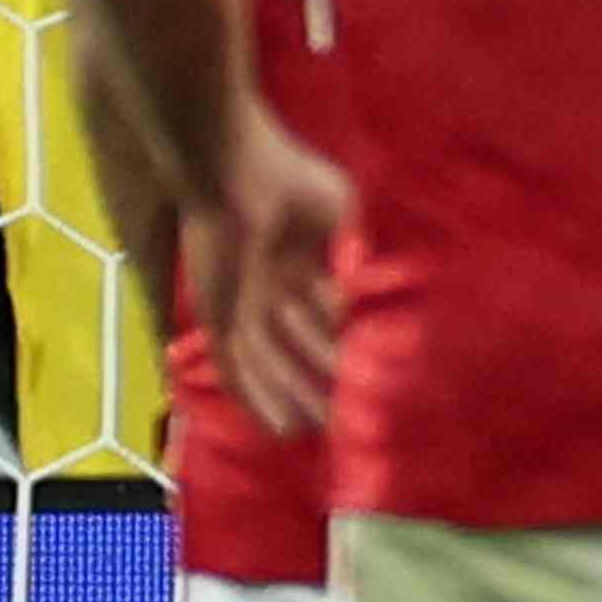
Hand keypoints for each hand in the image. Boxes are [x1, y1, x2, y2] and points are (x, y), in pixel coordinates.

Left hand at [209, 110, 349, 440]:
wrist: (232, 171)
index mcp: (300, 262)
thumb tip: (383, 285)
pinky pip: (236, 366)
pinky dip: (256, 397)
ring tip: (319, 429)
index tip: (375, 375)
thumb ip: (358, 248)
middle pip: (297, 348)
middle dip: (321, 381)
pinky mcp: (218, 314)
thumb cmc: (291, 182)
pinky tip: (279, 426)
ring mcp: (242, 304)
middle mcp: (270, 289)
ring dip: (291, 396)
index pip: (327, 315)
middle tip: (350, 416)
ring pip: (268, 364)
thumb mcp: (341, 210)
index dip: (348, 346)